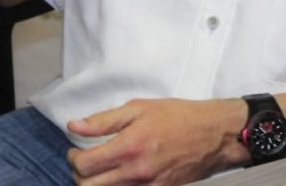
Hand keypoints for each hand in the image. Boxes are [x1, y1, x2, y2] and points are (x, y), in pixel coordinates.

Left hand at [65, 98, 245, 184]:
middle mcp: (135, 171)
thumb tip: (74, 126)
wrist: (213, 134)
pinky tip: (118, 175)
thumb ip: (103, 120)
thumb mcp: (139, 108)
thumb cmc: (178, 116)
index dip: (72, 158)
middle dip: (79, 175)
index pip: (84, 165)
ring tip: (100, 169)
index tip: (75, 150)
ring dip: (95, 184)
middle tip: (83, 162)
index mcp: (128, 146)